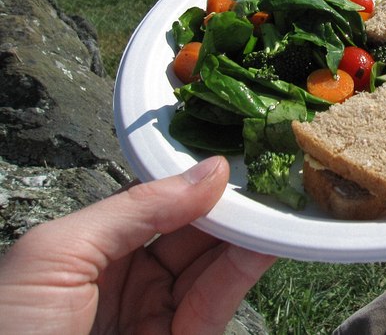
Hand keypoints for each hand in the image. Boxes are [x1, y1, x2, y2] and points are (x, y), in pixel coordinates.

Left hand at [0, 156, 275, 333]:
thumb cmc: (7, 333)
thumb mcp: (56, 255)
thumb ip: (133, 209)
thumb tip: (209, 173)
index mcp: (89, 250)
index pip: (154, 201)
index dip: (191, 176)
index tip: (231, 151)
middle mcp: (127, 278)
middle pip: (191, 227)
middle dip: (228, 200)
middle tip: (266, 171)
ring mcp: (156, 313)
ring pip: (213, 260)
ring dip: (248, 230)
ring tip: (277, 199)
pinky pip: (220, 298)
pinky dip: (247, 267)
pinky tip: (268, 239)